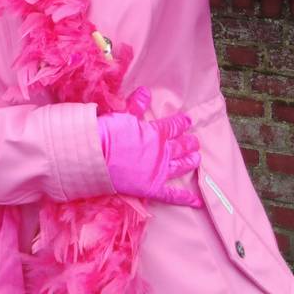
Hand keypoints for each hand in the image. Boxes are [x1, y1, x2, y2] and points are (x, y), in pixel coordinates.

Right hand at [98, 87, 201, 206]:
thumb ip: (137, 105)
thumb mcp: (123, 114)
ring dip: (189, 162)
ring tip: (197, 159)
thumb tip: (146, 91)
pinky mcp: (153, 188)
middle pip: (180, 147)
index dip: (181, 123)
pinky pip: (172, 195)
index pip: (173, 126)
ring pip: (180, 167)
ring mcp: (159, 171)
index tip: (187, 121)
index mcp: (156, 134)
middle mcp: (162, 152)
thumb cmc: (108, 132)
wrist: (96, 156)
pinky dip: (185, 198)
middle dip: (188, 143)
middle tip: (195, 142)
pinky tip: (197, 201)